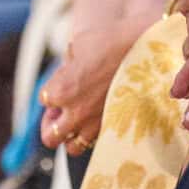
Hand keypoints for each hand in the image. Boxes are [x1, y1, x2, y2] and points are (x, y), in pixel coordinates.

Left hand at [39, 21, 132, 153]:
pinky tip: (98, 118)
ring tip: (79, 119)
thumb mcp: (79, 46)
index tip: (65, 79)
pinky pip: (96, 142)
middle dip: (52, 125)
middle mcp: (76, 112)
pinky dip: (93, 134)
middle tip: (61, 112)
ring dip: (71, 135)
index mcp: (61, 90)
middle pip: (50, 136)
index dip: (53, 89)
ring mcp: (96, 124)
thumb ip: (68, 62)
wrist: (144, 47)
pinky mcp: (115, 127)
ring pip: (73, 147)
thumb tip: (69, 67)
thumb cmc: (110, 41)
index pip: (44, 100)